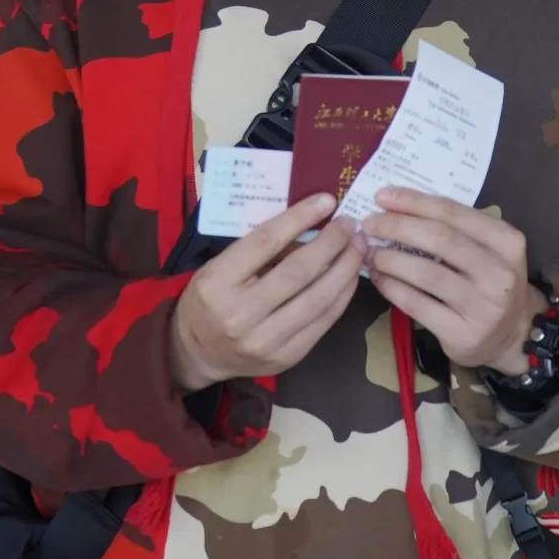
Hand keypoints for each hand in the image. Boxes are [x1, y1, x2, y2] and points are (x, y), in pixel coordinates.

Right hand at [169, 194, 363, 391]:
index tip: (327, 201)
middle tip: (350, 225)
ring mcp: (265, 340)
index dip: (300, 218)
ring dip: (345, 269)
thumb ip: (259, 248)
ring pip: (318, 298)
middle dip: (331, 243)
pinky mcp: (287, 357)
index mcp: (218, 282)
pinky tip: (350, 276)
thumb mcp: (220, 266)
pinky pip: (323, 321)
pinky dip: (342, 295)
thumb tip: (309, 223)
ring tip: (358, 247)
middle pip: (298, 271)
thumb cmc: (211, 298)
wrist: (200, 353)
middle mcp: (240, 314)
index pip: (265, 242)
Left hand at [364, 187, 533, 374]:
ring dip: (390, 259)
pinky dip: (392, 288)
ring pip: (426, 273)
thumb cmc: (491, 281)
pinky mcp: (463, 334)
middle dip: (398, 227)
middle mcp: (500, 273)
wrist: (513, 335)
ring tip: (369, 252)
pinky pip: (418, 305)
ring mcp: (483, 307)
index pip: (454, 213)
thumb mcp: (490, 249)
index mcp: (507, 242)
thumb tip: (398, 206)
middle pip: (440, 239)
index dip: (414, 202)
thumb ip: (456, 228)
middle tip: (370, 224)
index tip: (383, 196)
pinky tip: (379, 278)